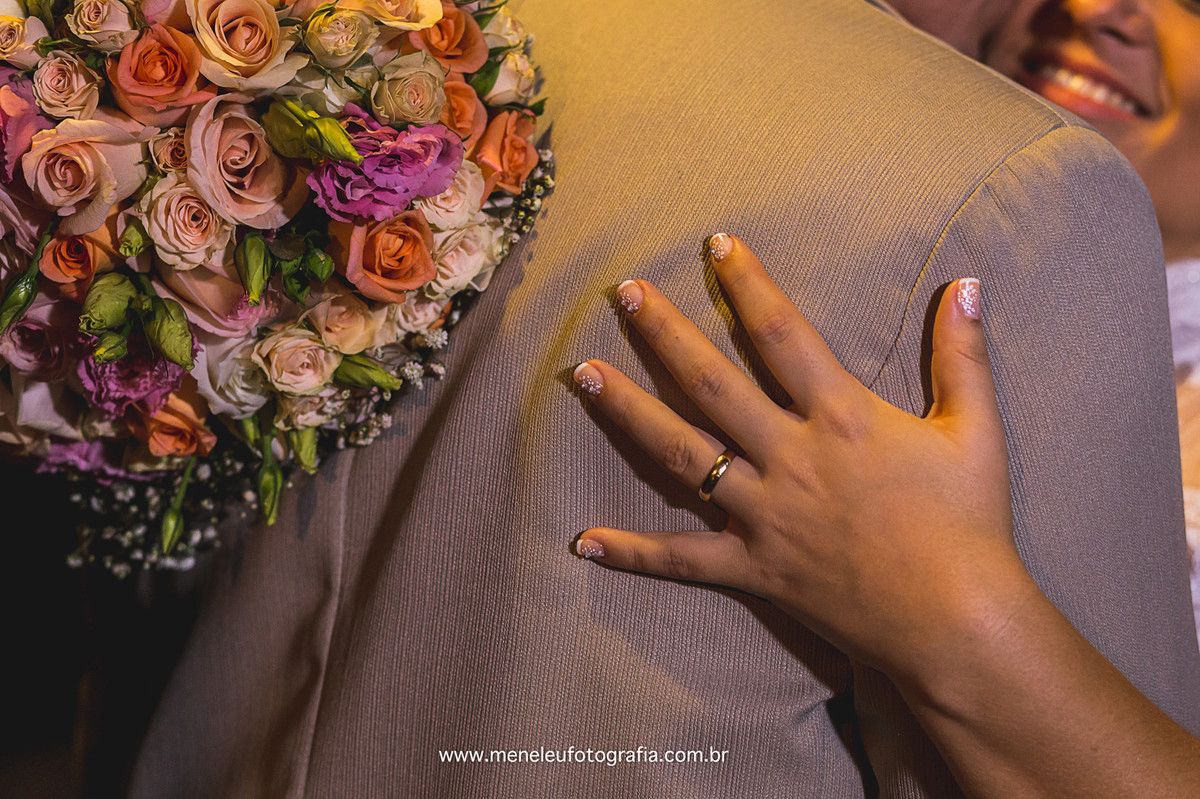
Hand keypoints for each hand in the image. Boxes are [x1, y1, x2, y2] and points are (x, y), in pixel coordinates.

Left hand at [573, 234, 1031, 687]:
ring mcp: (765, 515)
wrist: (957, 623)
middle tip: (624, 293)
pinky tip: (584, 542)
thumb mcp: (975, 431)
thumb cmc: (969, 524)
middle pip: (711, 383)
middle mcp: (791, 458)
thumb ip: (962, 355)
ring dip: (628, 411)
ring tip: (583, 375)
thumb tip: (967, 283)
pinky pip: (682, 559)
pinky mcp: (753, 568)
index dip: (748, 284)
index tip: (716, 245)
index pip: (782, 334)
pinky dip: (633, 553)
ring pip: (682, 455)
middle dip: (664, 333)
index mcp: (841, 418)